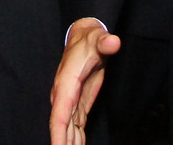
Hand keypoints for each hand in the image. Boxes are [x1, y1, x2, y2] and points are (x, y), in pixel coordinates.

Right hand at [49, 18, 120, 144]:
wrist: (84, 39)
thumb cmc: (89, 40)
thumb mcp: (97, 39)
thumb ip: (104, 41)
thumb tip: (113, 41)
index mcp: (66, 85)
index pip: (59, 115)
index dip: (58, 135)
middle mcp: (64, 97)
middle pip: (61, 128)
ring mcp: (70, 103)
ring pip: (68, 131)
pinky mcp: (77, 106)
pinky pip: (75, 128)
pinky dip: (75, 141)